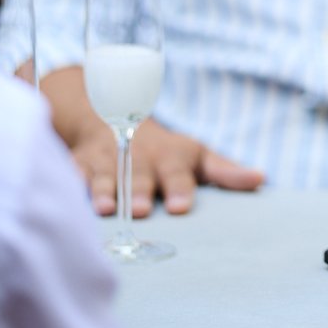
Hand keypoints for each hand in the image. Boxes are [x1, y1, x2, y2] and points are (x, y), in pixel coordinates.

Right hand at [72, 113, 264, 216]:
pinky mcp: (80, 164)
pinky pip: (72, 172)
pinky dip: (69, 182)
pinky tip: (66, 195)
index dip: (180, 189)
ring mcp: (109, 160)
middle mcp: (140, 158)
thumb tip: (262, 179)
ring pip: (105, 175)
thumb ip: (225, 171)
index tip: (180, 206)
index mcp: (171, 159)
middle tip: (140, 209)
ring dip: (104, 190)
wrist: (115, 118)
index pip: (179, 174)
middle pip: (140, 175)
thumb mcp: (197, 156)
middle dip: (139, 191)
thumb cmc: (165, 152)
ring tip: (104, 208)